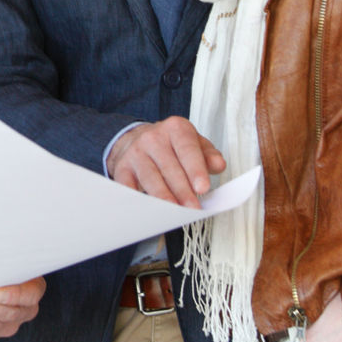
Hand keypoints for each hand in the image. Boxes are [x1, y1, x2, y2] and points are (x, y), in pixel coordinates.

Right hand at [104, 117, 224, 207]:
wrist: (139, 140)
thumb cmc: (173, 146)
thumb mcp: (195, 144)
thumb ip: (209, 155)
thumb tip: (219, 164)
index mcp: (175, 128)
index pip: (187, 149)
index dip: (195, 170)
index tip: (203, 188)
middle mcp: (153, 137)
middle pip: (169, 167)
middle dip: (182, 191)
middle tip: (193, 209)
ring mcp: (135, 152)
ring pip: (150, 178)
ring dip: (163, 197)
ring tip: (175, 213)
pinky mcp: (122, 168)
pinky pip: (129, 186)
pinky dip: (138, 200)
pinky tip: (149, 211)